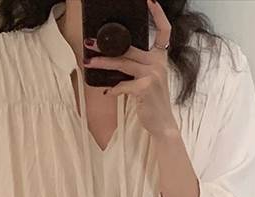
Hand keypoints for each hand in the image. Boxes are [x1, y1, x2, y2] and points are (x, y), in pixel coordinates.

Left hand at [84, 0, 176, 138]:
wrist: (163, 125)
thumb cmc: (152, 102)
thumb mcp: (149, 80)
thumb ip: (137, 67)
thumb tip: (114, 59)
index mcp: (160, 58)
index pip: (164, 31)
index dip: (158, 15)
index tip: (150, 1)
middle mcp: (158, 63)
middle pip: (129, 48)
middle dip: (107, 45)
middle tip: (90, 43)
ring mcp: (153, 75)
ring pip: (123, 63)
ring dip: (103, 63)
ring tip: (90, 62)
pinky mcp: (145, 88)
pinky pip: (123, 85)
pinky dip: (113, 89)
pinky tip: (108, 92)